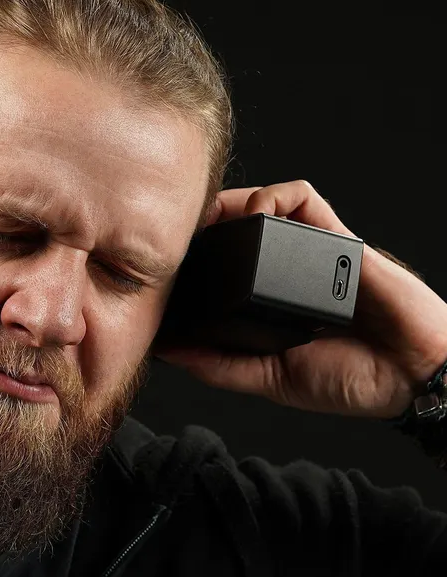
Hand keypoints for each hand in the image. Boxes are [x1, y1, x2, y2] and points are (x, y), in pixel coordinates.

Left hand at [152, 180, 446, 417]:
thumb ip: (220, 365)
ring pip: (262, 203)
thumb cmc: (353, 379)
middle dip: (203, 220)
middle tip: (173, 228)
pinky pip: (301, 198)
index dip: (193, 255)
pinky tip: (254, 215)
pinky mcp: (336, 237)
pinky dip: (272, 197)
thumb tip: (167, 352)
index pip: (224, 263)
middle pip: (237, 227)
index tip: (162, 257)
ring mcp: (311, 251)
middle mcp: (288, 270)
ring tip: (205, 216)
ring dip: (229, 202)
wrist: (413, 377)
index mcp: (269, 299)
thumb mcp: (271, 378)